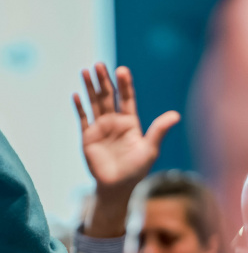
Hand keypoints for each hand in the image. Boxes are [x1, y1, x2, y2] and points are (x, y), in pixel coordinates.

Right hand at [74, 64, 179, 196]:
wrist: (116, 187)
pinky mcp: (88, 137)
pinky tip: (76, 95)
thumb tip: (175, 115)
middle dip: (104, 80)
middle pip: (108, 96)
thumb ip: (159, 131)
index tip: (121, 70)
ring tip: (85, 71)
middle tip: (99, 64)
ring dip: (90, 88)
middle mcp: (114, 122)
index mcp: (130, 122)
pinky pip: (83, 119)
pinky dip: (79, 107)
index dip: (124, 84)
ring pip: (94, 103)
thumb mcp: (150, 149)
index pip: (127, 98)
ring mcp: (100, 128)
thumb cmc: (136, 170)